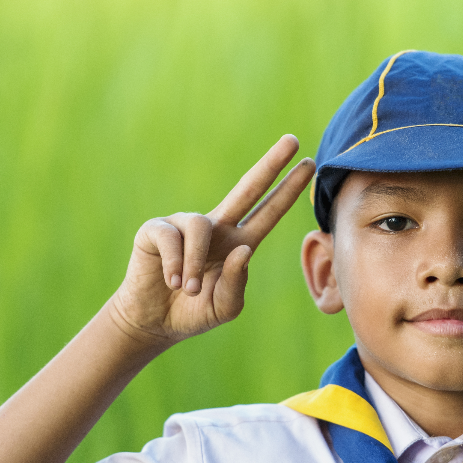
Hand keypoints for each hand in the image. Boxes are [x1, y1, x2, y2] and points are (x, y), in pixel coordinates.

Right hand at [108, 135, 315, 345]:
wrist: (153, 322)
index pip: (268, 212)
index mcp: (238, 243)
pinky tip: (172, 282)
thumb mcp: (225, 306)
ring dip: (196, 263)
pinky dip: (176, 263)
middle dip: (270, 165)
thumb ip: (237, 283)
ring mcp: (185, 225)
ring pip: (202, 226)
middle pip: (247, 188)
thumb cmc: (193, 311)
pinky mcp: (157, 229)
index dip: (288, 191)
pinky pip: (172, 237)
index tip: (309, 165)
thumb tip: (244, 249)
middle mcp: (216, 227)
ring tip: (190, 290)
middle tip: (292, 140)